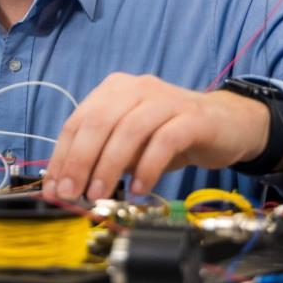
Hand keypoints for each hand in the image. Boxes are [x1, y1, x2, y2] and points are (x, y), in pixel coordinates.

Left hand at [42, 73, 269, 201]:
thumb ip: (103, 157)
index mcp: (113, 90)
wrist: (227, 124)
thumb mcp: (130, 145)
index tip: (54, 188)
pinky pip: (164, 141)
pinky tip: (139, 189)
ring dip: (110, 166)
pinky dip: (148, 167)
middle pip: (99, 122)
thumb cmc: (170, 135)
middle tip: (72, 194)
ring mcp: (165, 99)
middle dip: (80, 161)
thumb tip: (70, 186)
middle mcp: (136, 88)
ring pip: (128, 130)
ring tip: (101, 195)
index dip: (63, 156)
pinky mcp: (192, 117)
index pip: (77, 122)